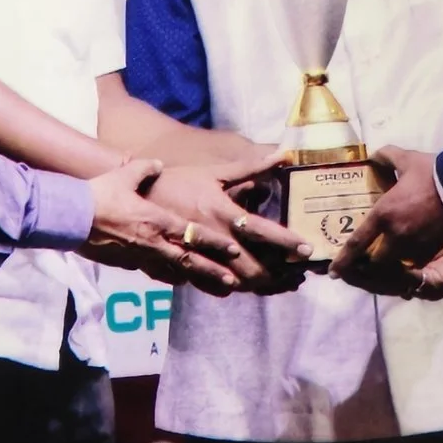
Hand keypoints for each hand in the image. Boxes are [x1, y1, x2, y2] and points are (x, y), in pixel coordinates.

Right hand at [82, 159, 245, 293]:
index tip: (234, 250)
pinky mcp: (126, 263)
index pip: (192, 233)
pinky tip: (179, 281)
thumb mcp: (124, 174)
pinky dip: (169, 276)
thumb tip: (158, 164)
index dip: (214, 243)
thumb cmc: (98, 194)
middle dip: (212, 271)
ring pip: (174, 270)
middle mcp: (152, 241)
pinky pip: (153, 272)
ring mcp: (140, 255)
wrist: (70, 217)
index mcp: (157, 219)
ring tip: (216, 288)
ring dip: (196, 279)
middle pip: (189, 259)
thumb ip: (145, 169)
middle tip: (234, 281)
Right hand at [148, 151, 311, 292]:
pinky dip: (230, 288)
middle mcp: (211, 236)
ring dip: (260, 285)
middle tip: (298, 275)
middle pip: (251, 265)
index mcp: (220, 210)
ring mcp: (197, 255)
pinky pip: (210, 286)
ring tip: (281, 284)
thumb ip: (249, 167)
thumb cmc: (176, 181)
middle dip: (279, 274)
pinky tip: (245, 286)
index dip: (286, 241)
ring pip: (234, 280)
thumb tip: (282, 154)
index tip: (307, 248)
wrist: (135, 197)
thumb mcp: (213, 173)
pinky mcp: (183, 267)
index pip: (260, 229)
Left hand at [327, 146, 442, 282]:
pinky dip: (407, 267)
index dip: (343, 260)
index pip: (357, 243)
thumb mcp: (407, 159)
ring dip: (386, 269)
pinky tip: (405, 264)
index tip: (333, 272)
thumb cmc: (434, 173)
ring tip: (381, 268)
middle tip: (360, 268)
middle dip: (366, 268)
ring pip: (395, 266)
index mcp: (384, 214)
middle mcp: (396, 235)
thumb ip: (386, 157)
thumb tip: (374, 157)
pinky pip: (414, 263)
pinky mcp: (433, 249)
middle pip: (375, 263)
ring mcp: (416, 244)